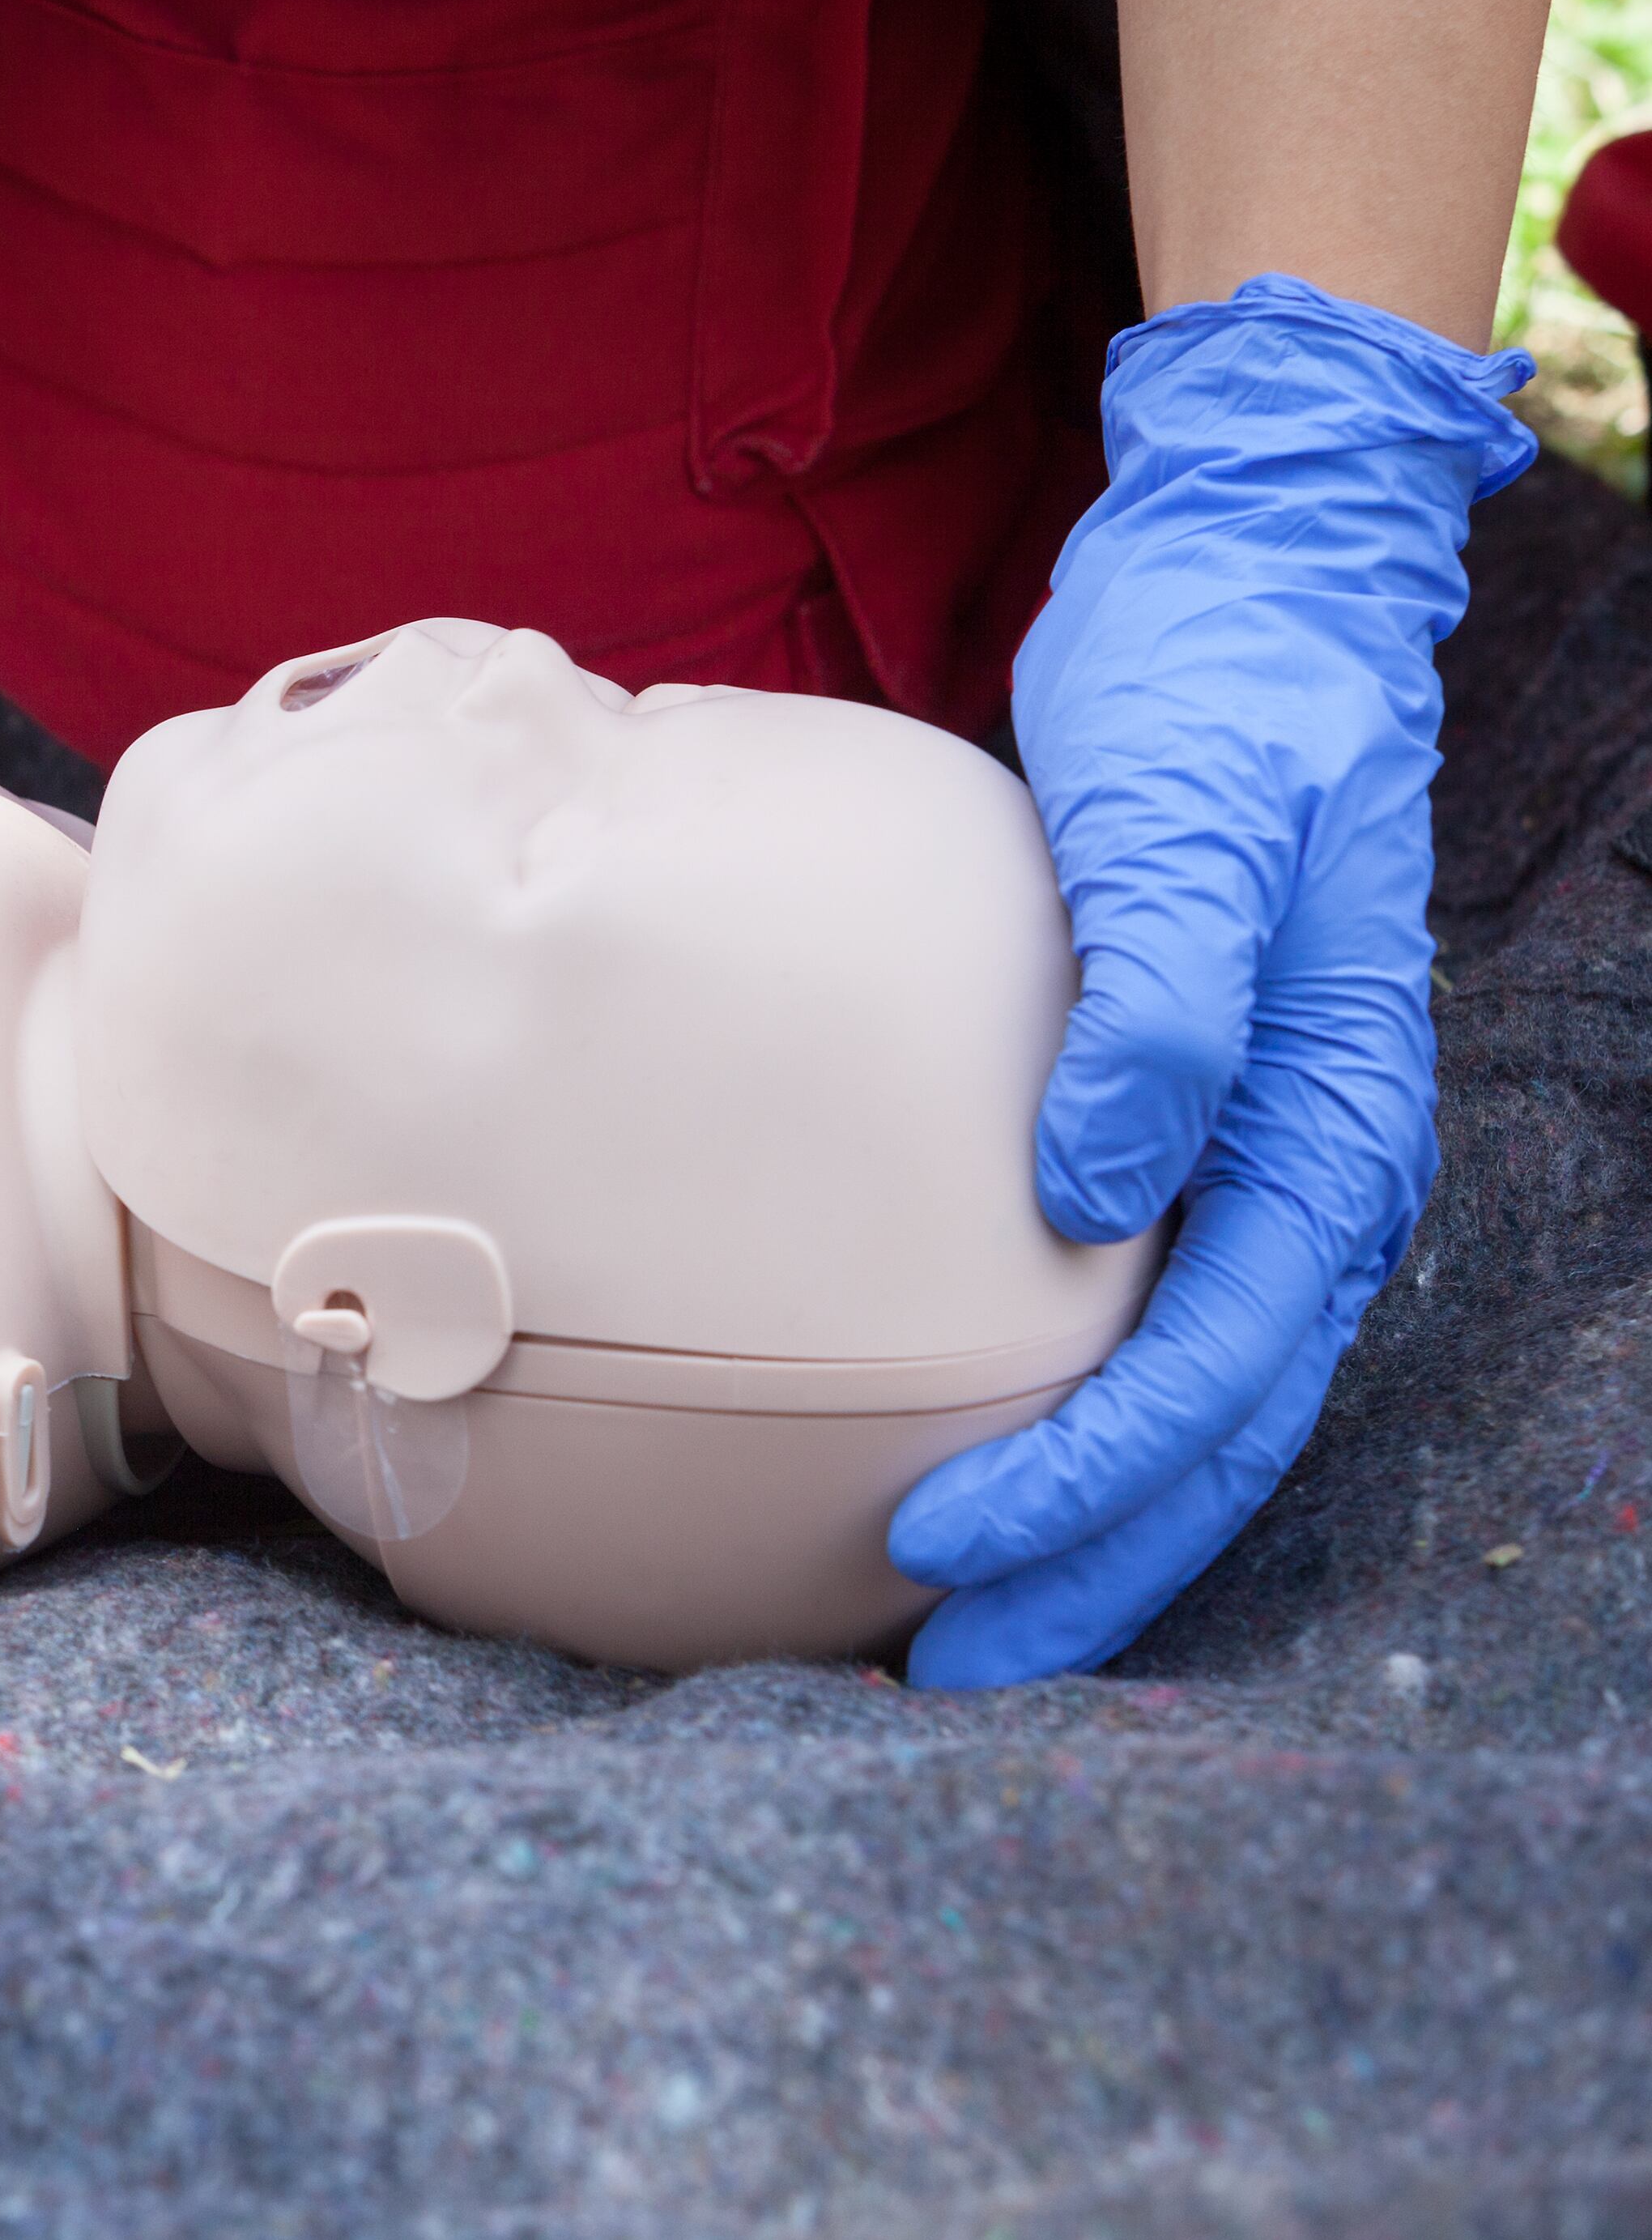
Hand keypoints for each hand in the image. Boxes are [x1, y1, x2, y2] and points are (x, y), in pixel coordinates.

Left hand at [891, 276, 1533, 1684]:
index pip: (1213, 1361)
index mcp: (1328, 1122)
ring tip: (948, 1627)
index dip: (1091, 1477)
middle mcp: (1311, 1171)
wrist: (1242, 595)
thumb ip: (1156, 1006)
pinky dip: (1074, 1420)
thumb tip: (1094, 1191)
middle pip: (1217, 1431)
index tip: (947, 1547)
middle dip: (1091, 1566)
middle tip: (940, 1673)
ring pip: (1193, 1405)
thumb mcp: (1180, 825)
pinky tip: (973, 1465)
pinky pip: (1146, 1326)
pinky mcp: (1184, 1129)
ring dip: (1089, 1525)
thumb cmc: (1208, 703)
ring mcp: (1256, 1159)